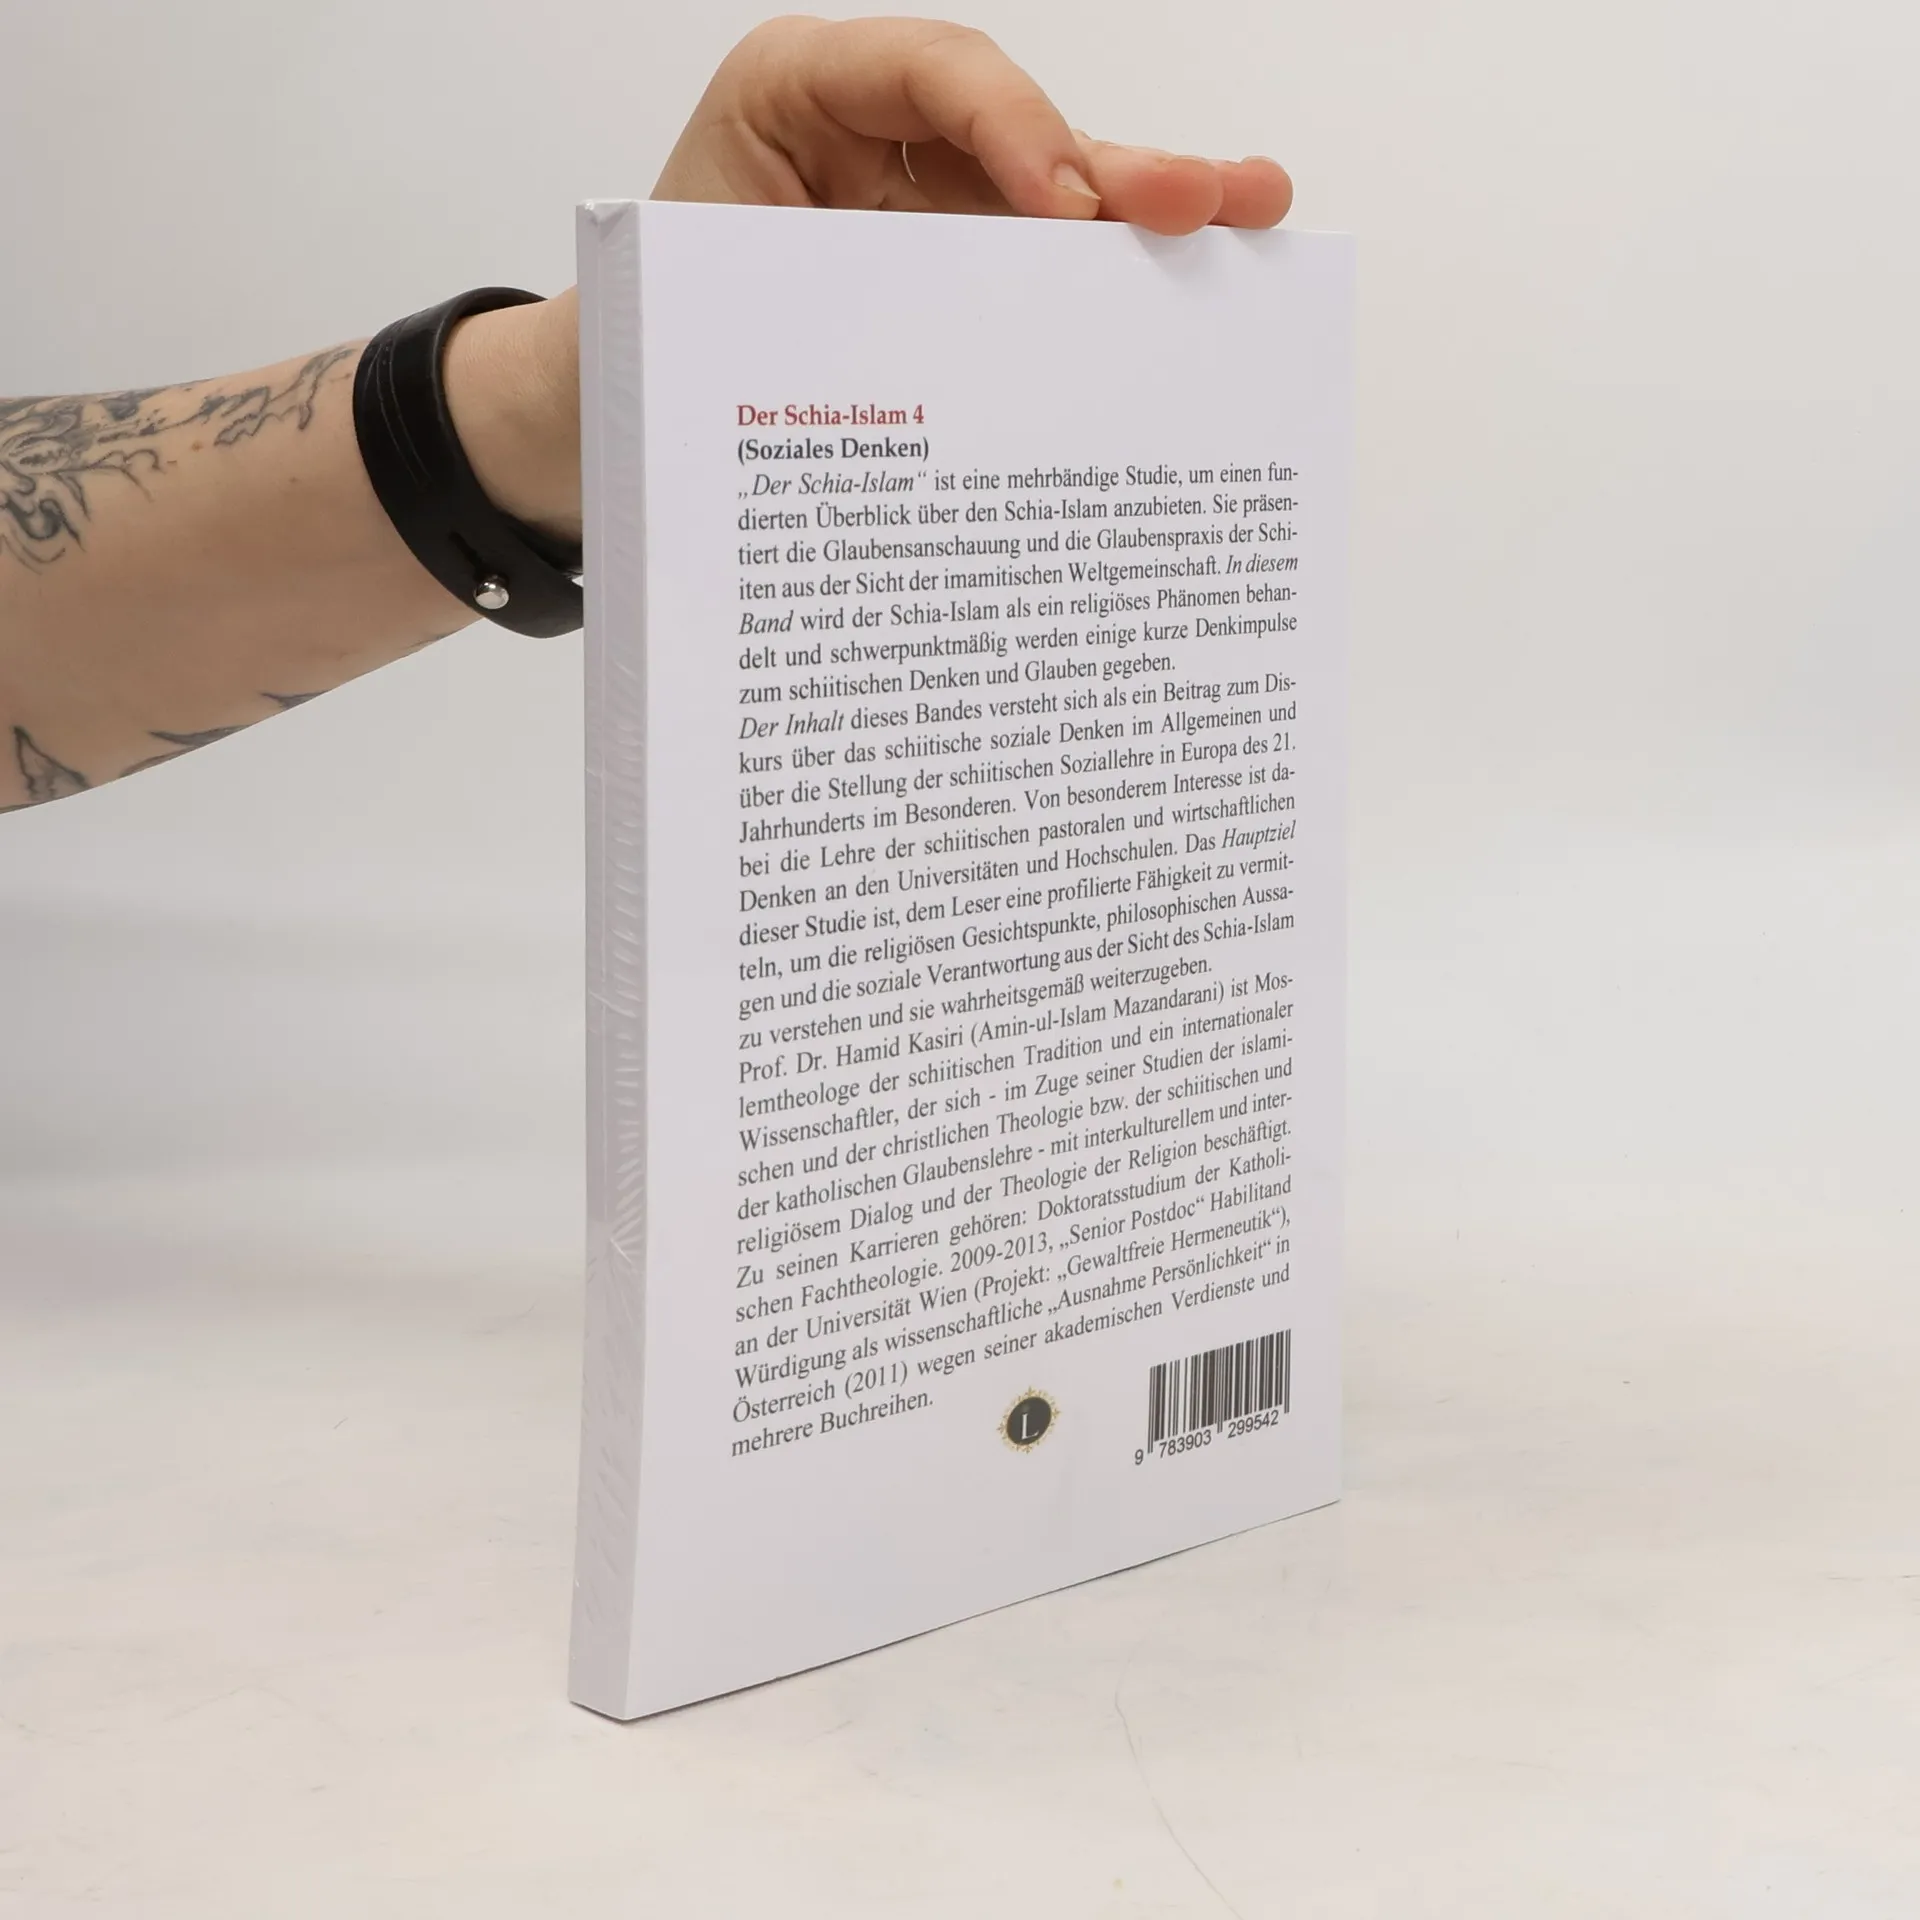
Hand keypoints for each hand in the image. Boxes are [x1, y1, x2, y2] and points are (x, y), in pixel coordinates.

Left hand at [454, 17, 1292, 542]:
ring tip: (1247, 216)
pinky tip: (1196, 283)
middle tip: (1200, 201)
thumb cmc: (640, 338)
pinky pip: (1039, 273)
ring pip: (1049, 201)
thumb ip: (801, 294)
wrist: (609, 409)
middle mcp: (875, 136)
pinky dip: (1111, 288)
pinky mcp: (952, 277)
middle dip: (1115, 169)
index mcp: (796, 97)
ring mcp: (924, 206)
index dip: (1007, 125)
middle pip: (1017, 133)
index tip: (1063, 207)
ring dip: (1148, 216)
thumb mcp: (692, 297)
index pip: (925, 73)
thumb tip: (927, 350)